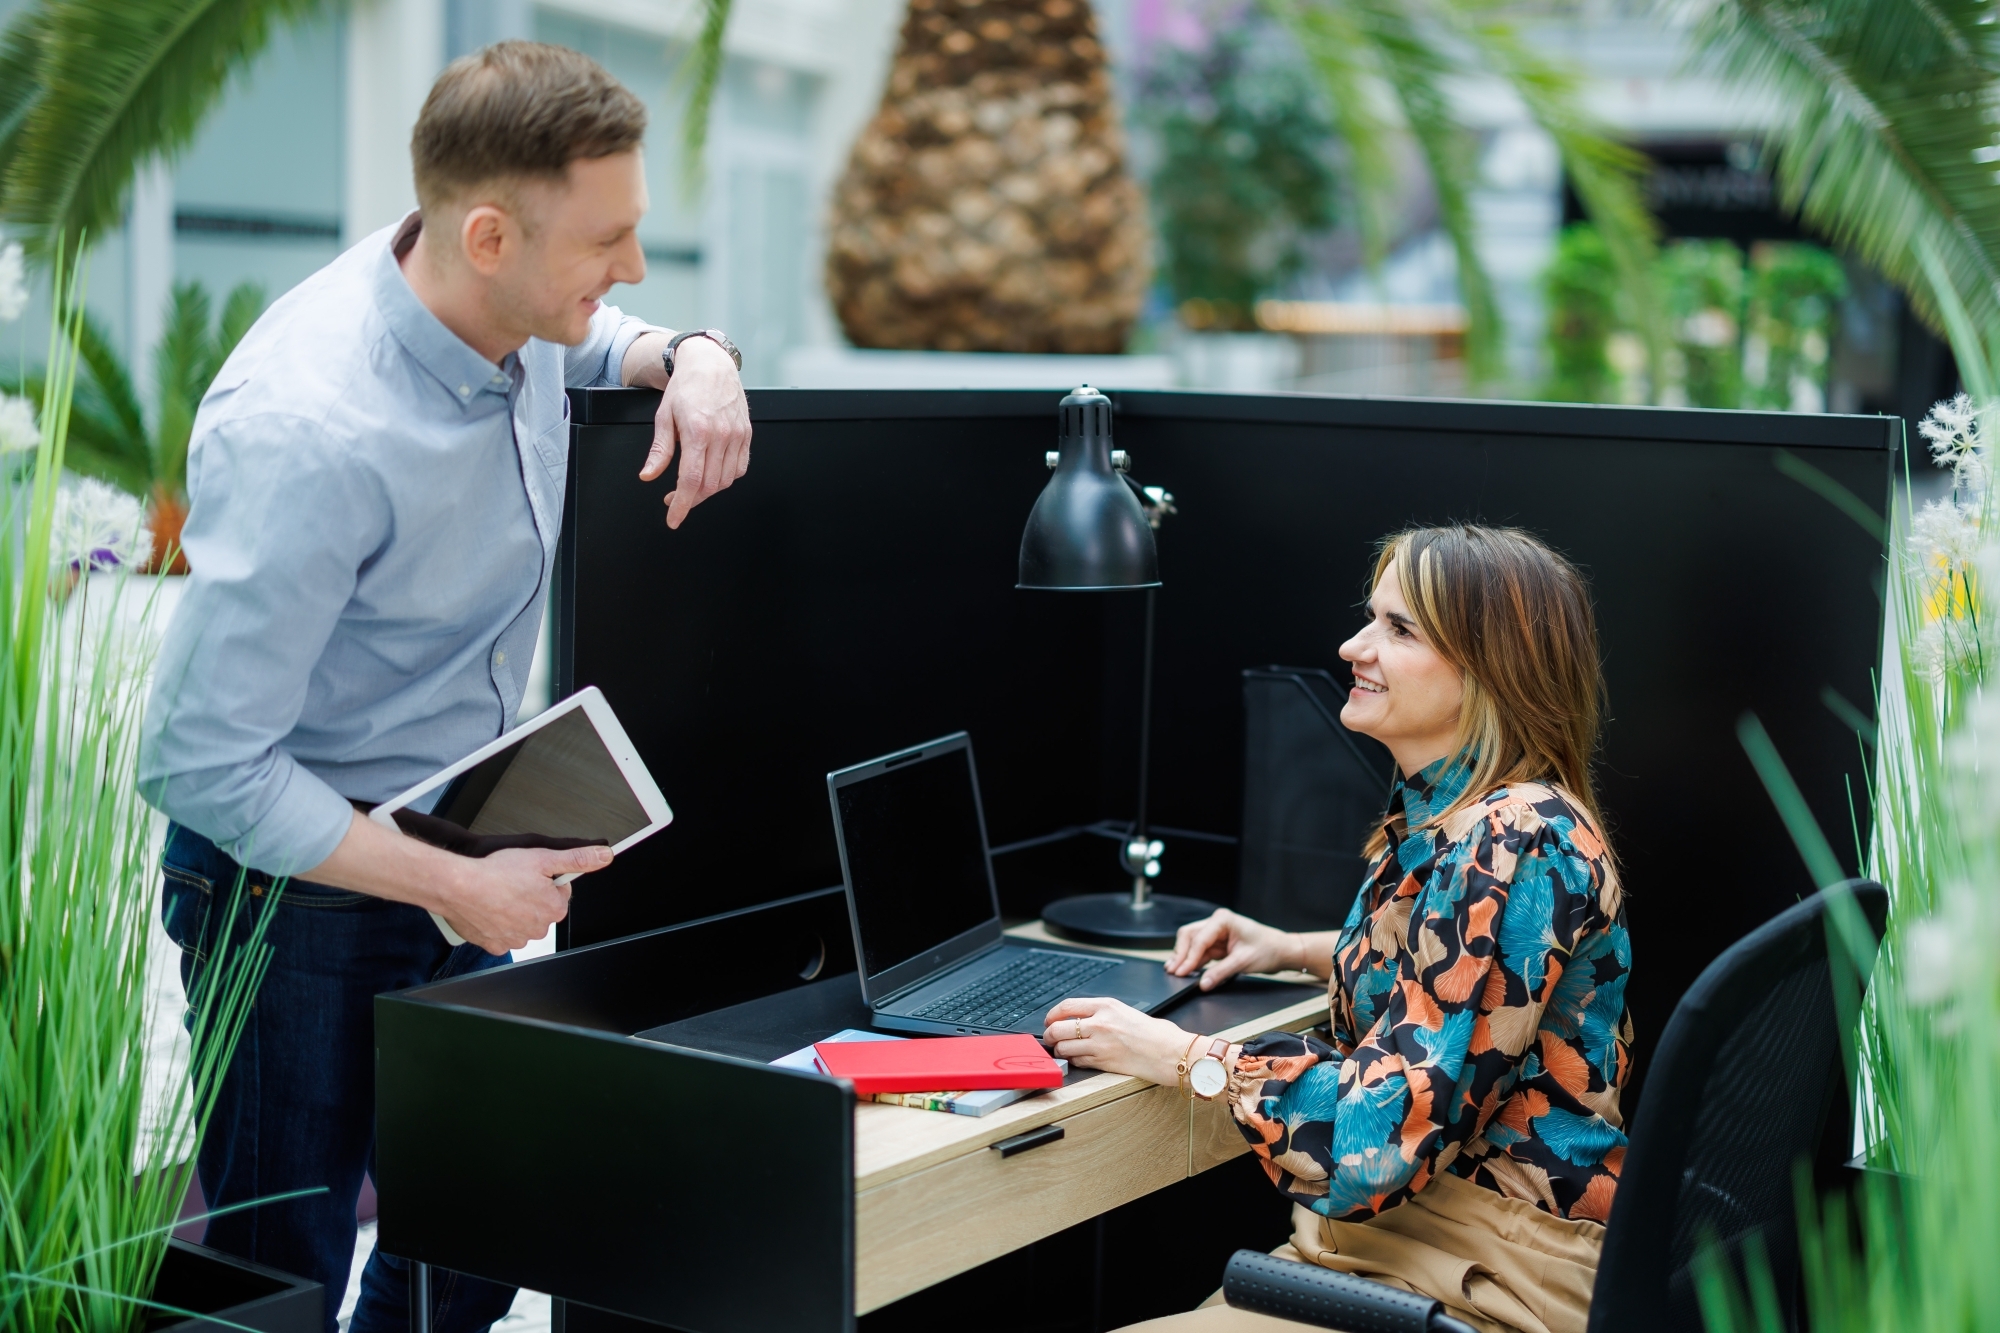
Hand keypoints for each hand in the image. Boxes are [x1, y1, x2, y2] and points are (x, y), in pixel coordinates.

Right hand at [434, 844, 611, 954]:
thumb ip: (577, 859)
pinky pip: (501, 934)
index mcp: (554, 908)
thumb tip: (604, 857)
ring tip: (499, 893)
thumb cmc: (495, 873)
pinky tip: (490, 908)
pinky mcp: (495, 945)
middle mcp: (538, 928)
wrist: (458, 887)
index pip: (560, 893)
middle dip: (531, 896)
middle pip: (541, 909)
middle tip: (513, 882)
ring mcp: (516, 939)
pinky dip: (497, 923)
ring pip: (521, 922)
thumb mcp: (543, 858)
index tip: (531, 874)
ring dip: (514, 910)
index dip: (546, 880)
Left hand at [641, 336, 750, 528]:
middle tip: (676, 499)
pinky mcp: (747, 435)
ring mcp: (737, 436)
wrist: (711, 365)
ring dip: (708, 490)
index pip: (691, 480)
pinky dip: (726, 478)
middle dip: (691, 499)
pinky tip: (713, 473)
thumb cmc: (687, 387)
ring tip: (693, 485)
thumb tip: (649, 474)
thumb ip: (659, 450)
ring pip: (726, 481)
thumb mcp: (664, 416)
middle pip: (709, 485)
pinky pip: (740, 469)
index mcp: (698, 431)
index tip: (674, 518)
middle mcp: (721, 435)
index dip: (682, 505)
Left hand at [1042, 996, 1192, 1086]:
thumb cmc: (1155, 1034)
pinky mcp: (1103, 1062)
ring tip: (1064, 1051)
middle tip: (1050, 1038)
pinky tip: (1079, 1059)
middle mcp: (1100, 1023)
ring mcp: (1100, 1044)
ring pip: (1063, 1048)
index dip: (1052, 1015)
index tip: (1049, 1020)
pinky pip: (1077, 1062)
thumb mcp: (1126, 1012)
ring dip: (1060, 1051)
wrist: (1170, 1052)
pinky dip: (1074, 1062)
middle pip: (1058, 1028)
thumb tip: (1080, 1019)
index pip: (1066, 1006)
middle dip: (1050, 1035)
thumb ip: (1102, 1014)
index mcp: (1106, 1006)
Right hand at [1166, 909, 1296, 990]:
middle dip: (1180, 954)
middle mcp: (1217, 923)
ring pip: (1192, 943)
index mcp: (1223, 920)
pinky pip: (1200, 951)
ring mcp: (1216, 933)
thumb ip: (1220, 973)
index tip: (1181, 971)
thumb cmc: (1268, 949)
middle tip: (1173, 971)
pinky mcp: (1218, 944)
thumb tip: (1203, 983)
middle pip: (1189, 936)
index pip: (1199, 939)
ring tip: (1174, 972)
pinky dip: (1193, 961)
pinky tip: (1186, 970)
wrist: (1282, 951)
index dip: (1188, 957)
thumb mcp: (1243, 962)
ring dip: (1184, 957)